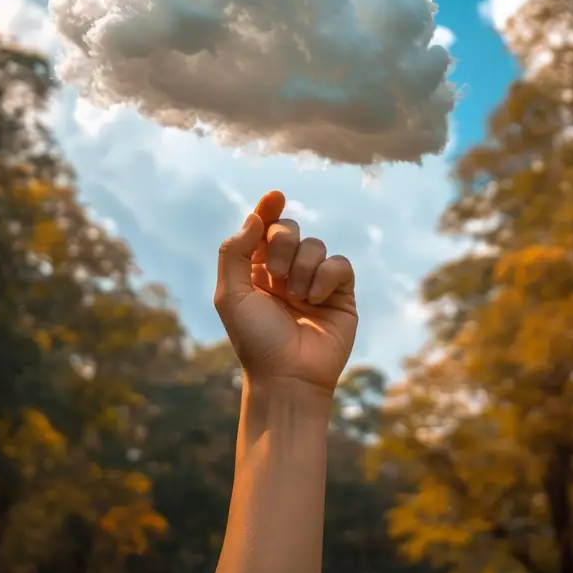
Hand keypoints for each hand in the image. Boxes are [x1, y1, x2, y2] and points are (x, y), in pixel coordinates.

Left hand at [214, 190, 357, 397]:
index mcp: (256, 270)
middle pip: (289, 230)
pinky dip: (325, 277)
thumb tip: (254, 217)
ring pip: (315, 245)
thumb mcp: (231, 295)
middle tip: (275, 274)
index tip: (275, 196)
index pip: (263, 229)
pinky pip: (339, 264)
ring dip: (301, 268)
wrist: (288, 376)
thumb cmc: (255, 339)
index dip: (268, 209)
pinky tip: (315, 299)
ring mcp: (314, 281)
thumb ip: (234, 252)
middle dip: (282, 243)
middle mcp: (285, 271)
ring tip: (296, 297)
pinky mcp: (341, 293)